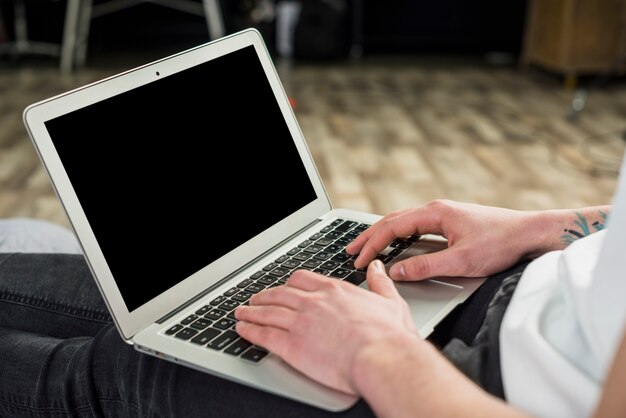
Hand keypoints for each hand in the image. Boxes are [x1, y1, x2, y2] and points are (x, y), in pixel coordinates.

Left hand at [234, 260, 418, 394]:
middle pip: (279, 293)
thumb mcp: (389, 301)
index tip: (284, 287)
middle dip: (264, 296)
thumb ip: (379, 282)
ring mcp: (300, 322)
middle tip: (256, 299)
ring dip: (251, 312)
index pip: (302, 279)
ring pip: (267, 312)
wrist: (381, 357)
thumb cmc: (388, 336)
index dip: (289, 283)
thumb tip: (377, 267)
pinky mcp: (291, 345)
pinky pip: (263, 334)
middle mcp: (313, 302)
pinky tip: (242, 330)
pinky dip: (249, 331)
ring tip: (241, 313)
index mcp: (334, 291)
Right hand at [347, 199, 538, 280]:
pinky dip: (398, 235)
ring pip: (403, 221)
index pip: (391, 227)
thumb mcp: (462, 261)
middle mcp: (436, 209)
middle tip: (350, 250)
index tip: (359, 260)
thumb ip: (426, 267)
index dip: (372, 244)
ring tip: (366, 246)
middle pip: (392, 220)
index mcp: (435, 213)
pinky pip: (415, 225)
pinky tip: (395, 243)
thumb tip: (396, 271)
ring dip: (382, 234)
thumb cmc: (501, 243)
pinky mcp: (450, 221)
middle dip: (369, 236)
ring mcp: (443, 213)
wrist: (530, 233)